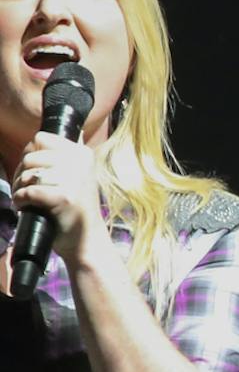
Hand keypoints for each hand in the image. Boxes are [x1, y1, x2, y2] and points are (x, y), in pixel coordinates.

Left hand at [9, 130, 104, 269]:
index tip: (35, 171)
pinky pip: (28, 191)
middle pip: (30, 157)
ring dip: (18, 189)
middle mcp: (81, 163)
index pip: (41, 138)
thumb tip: (78, 131)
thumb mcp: (81, 176)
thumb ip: (74, 155)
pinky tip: (25, 207)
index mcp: (83, 154)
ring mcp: (74, 180)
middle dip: (20, 174)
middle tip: (26, 188)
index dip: (31, 155)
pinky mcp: (64, 197)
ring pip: (27, 174)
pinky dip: (20, 200)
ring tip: (25, 199)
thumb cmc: (76, 208)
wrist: (86, 239)